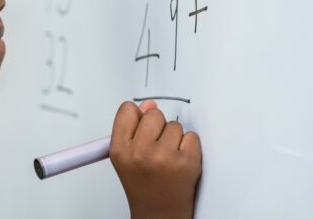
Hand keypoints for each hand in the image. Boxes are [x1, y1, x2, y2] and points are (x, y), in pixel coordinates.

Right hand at [109, 100, 201, 218]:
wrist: (159, 213)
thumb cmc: (143, 184)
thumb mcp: (126, 157)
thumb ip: (133, 128)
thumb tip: (148, 104)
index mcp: (120, 150)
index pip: (128, 110)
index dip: (137, 116)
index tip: (141, 126)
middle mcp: (140, 152)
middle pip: (153, 113)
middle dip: (157, 127)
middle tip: (156, 147)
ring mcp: (164, 157)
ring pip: (174, 125)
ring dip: (174, 138)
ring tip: (168, 158)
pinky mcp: (187, 162)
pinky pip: (192, 136)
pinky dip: (189, 146)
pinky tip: (180, 161)